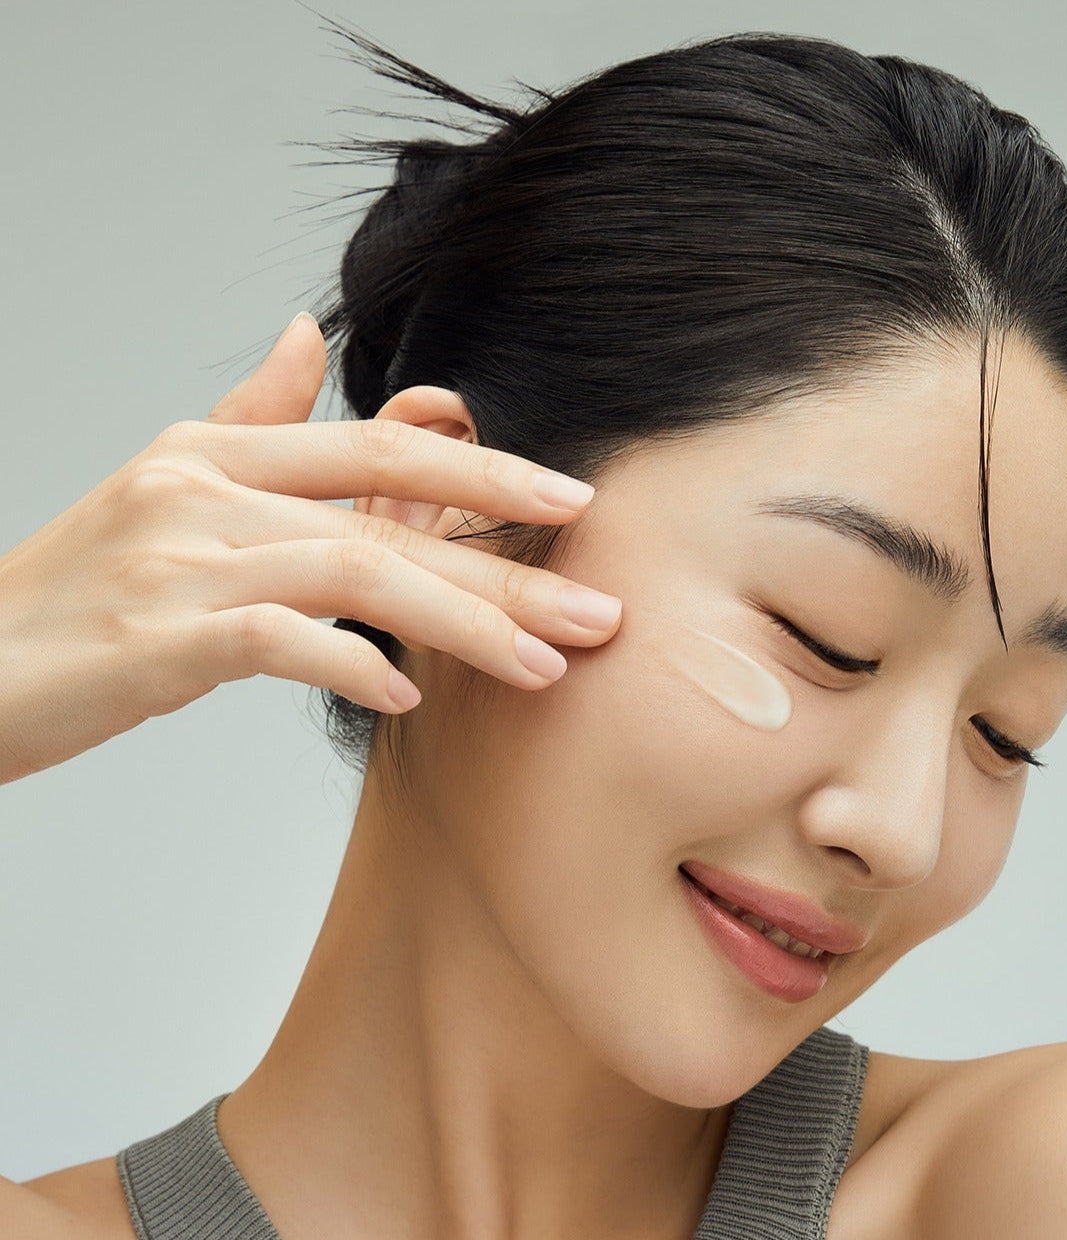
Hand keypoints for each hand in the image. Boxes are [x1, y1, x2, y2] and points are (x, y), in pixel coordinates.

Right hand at [0, 313, 620, 784]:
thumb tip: (304, 334)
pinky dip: (354, 666)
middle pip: (391, 510)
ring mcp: (182, 556)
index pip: (380, 445)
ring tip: (546, 665)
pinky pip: (282, 641)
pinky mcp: (159, 634)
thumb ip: (251, 414)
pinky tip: (410, 698)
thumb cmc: (84, 590)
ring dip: (467, 624)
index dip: (486, 470)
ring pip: (357, 573)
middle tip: (600, 609)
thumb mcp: (169, 482)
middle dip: (509, 562)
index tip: (574, 501)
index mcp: (220, 449)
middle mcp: (206, 487)